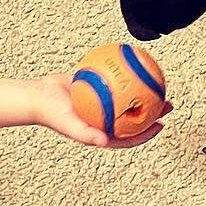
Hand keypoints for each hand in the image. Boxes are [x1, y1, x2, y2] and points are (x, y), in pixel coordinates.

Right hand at [31, 73, 170, 147]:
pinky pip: (115, 81)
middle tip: (167, 101)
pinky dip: (124, 74)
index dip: (147, 132)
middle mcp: (105, 119)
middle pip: (134, 116)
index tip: (161, 124)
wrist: (37, 96)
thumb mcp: (69, 125)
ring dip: (143, 91)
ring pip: (127, 97)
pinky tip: (134, 64)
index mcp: (102, 132)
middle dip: (153, 111)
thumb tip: (103, 141)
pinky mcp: (97, 88)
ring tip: (156, 80)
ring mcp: (102, 103)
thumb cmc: (51, 113)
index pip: (130, 136)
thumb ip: (86, 135)